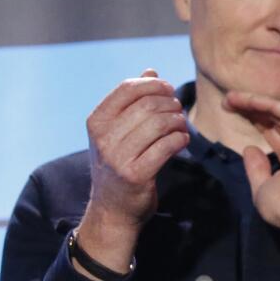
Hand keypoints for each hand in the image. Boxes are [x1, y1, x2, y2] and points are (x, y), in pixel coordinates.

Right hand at [78, 70, 188, 272]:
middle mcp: (103, 138)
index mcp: (96, 121)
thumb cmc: (119, 164)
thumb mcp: (117, 131)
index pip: (127, 88)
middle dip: (170, 104)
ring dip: (178, 121)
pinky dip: (181, 139)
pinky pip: (167, 146)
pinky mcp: (136, 175)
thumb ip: (133, 101)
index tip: (169, 90)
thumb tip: (151, 71)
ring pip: (159, 124)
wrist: (113, 209)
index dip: (154, 84)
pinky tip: (183, 140)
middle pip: (147, 105)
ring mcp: (118, 157)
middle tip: (179, 111)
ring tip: (181, 125)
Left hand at [222, 91, 279, 249]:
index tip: (229, 113)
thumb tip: (250, 148)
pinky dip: (267, 105)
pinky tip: (247, 101)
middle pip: (276, 121)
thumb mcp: (262, 188)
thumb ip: (256, 168)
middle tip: (227, 101)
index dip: (253, 122)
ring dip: (255, 103)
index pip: (273, 135)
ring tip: (231, 99)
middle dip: (251, 110)